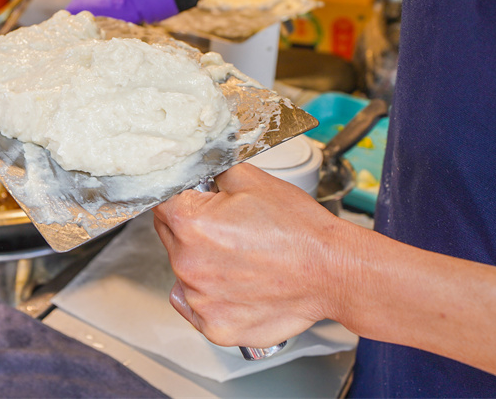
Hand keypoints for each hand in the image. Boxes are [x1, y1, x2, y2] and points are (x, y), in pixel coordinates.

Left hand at [151, 163, 348, 348]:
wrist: (334, 272)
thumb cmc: (299, 230)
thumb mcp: (252, 180)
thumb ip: (211, 171)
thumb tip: (193, 168)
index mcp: (190, 223)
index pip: (160, 202)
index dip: (182, 197)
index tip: (197, 201)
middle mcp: (187, 263)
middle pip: (171, 237)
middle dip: (192, 230)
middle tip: (231, 230)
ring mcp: (200, 300)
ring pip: (184, 272)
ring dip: (203, 264)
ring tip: (242, 259)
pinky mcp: (214, 327)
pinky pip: (197, 306)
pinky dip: (212, 296)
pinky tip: (239, 284)